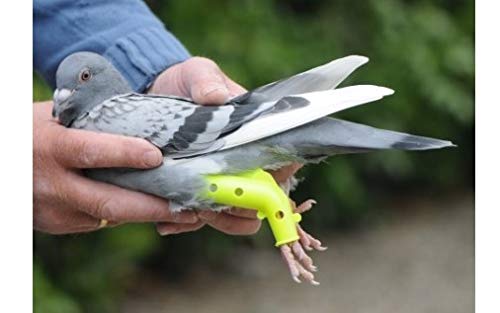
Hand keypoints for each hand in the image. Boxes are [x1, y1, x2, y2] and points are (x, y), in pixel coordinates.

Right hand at [33, 101, 201, 233]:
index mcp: (51, 147)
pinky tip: (151, 208)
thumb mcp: (56, 117)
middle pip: (109, 201)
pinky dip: (125, 213)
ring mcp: (54, 211)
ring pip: (108, 216)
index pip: (92, 152)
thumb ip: (93, 122)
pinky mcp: (59, 225)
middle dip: (154, 207)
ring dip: (146, 214)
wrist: (0, 164)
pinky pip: (98, 220)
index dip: (125, 154)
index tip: (157, 156)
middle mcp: (52, 184)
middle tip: (190, 208)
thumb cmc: (32, 131)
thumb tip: (145, 119)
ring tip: (182, 211)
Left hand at [150, 57, 300, 235]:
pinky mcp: (196, 191)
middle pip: (261, 197)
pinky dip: (186, 223)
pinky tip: (167, 223)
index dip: (280, 174)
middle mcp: (243, 162)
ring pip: (233, 215)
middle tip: (218, 201)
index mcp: (255, 134)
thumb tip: (215, 96)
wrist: (155, 93)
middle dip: (245, 205)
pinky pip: (199, 217)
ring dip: (217, 218)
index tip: (261, 179)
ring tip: (193, 212)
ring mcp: (221, 180)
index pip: (283, 160)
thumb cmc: (187, 81)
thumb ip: (207, 82)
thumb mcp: (198, 73)